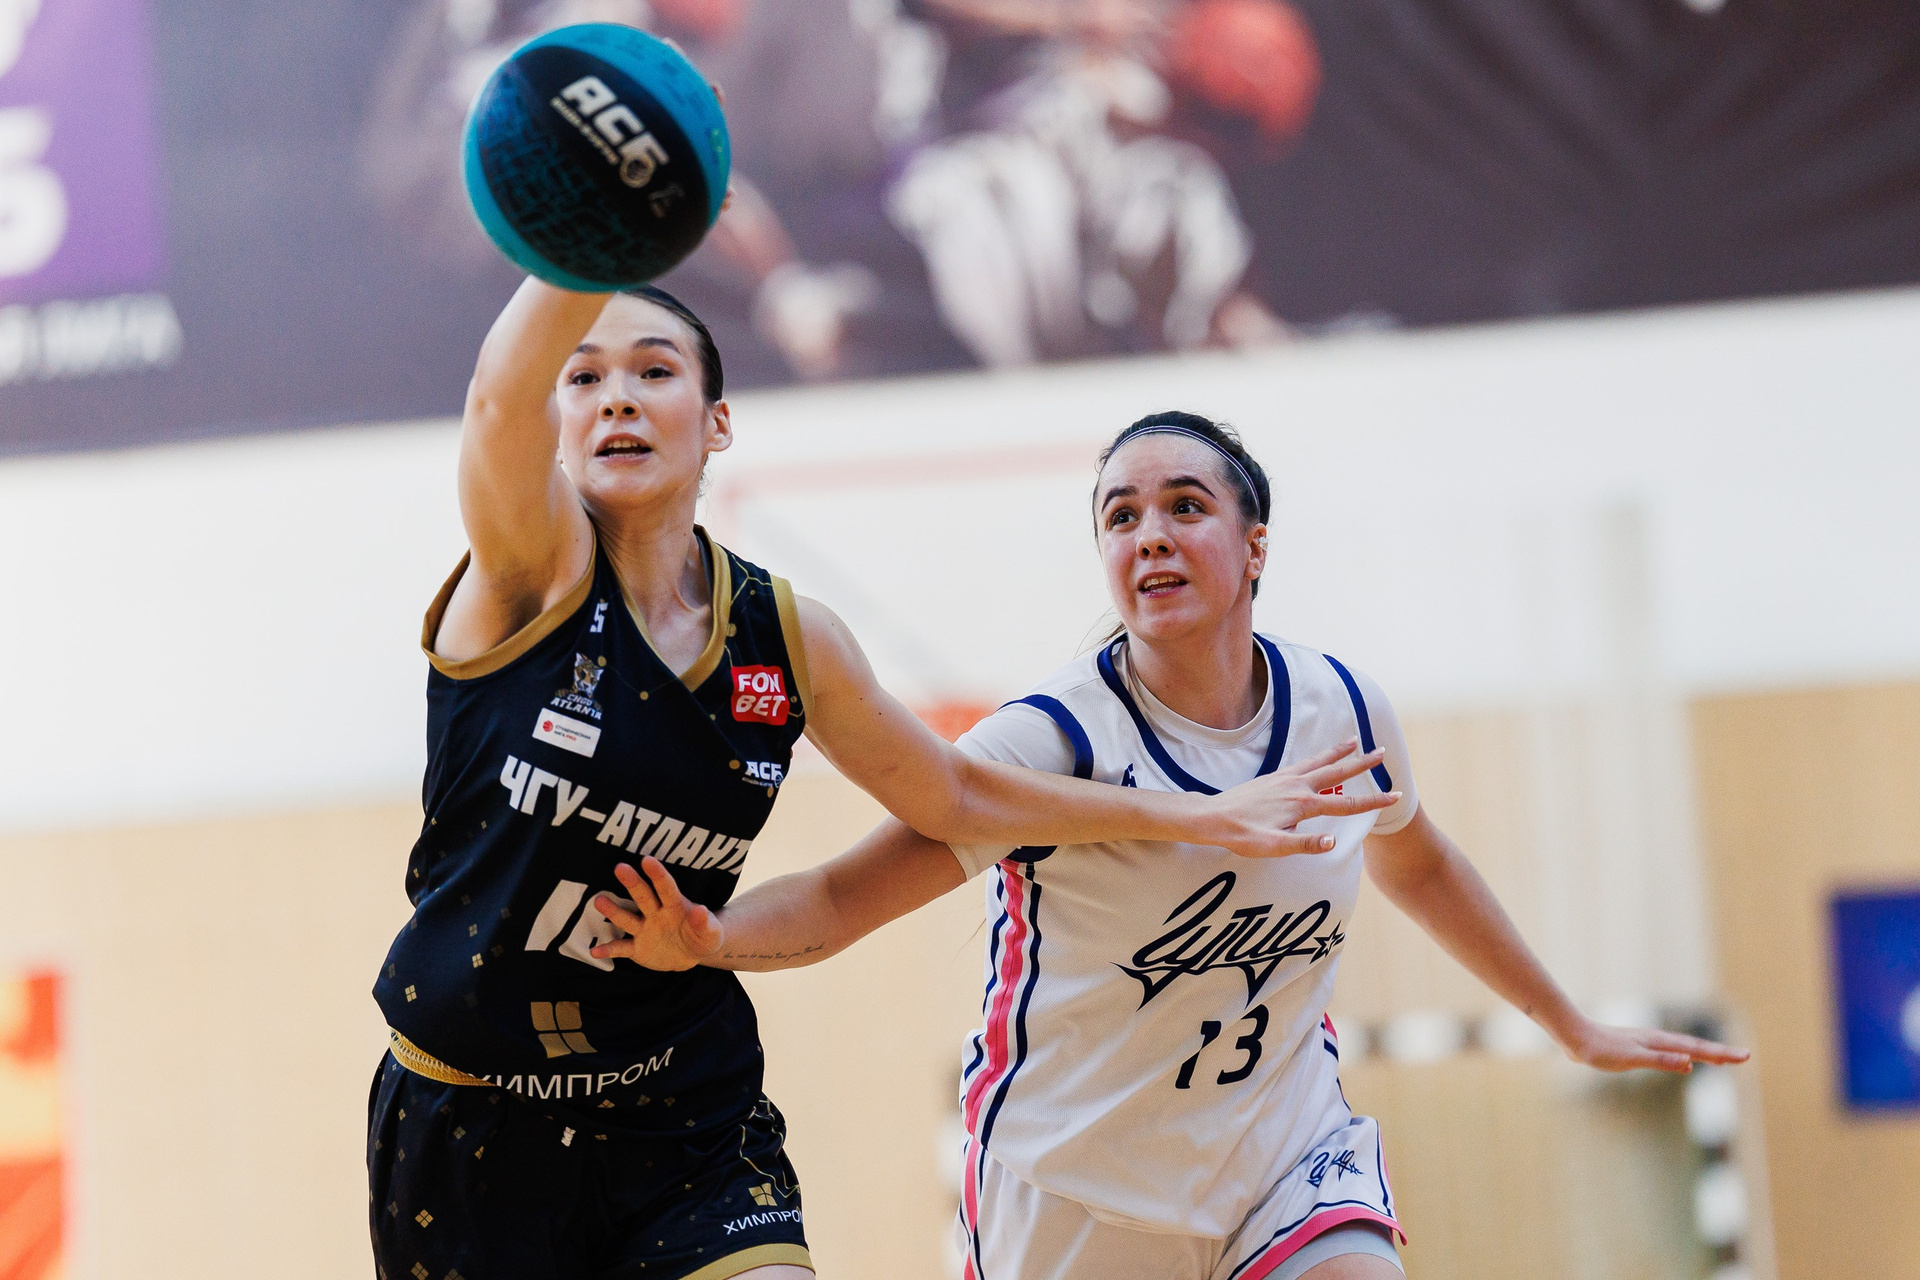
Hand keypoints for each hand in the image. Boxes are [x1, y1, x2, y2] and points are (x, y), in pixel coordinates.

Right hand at [589, 858, 724, 970]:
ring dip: (614, 911)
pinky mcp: (637, 948)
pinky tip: (595, 952)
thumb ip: (706, 924)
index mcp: (675, 906)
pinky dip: (609, 950)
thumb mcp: (710, 934)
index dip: (658, 874)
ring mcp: (644, 930)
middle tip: (620, 867)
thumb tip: (701, 911)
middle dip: (633, 883)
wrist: (691, 955)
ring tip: (599, 901)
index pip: (667, 888)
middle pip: (643, 897)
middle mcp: (656, 913)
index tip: (647, 860)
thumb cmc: (702, 937)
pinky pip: (621, 948)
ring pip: (627, 919)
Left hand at [1207, 738, 1402, 857]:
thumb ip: (1305, 844)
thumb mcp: (1274, 847)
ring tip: (1356, 740)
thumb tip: (1334, 840)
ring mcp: (1285, 778)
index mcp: (1302, 804)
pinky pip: (1303, 762)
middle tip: (1383, 752)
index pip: (1346, 803)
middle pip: (1337, 772)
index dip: (1372, 801)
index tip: (1395, 796)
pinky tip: (1320, 757)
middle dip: (1362, 763)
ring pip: (1320, 761)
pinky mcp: (1274, 776)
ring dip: (1340, 752)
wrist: (1212, 817)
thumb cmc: (1242, 835)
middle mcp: (1296, 786)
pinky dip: (1318, 756)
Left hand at [1559, 1017, 1750, 1073]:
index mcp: (1660, 1042)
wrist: (1576, 1037)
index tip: (1746, 1056)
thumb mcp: (1631, 1058)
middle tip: (1745, 1057)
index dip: (1722, 1055)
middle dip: (1720, 1053)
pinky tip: (1684, 1062)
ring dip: (1705, 1053)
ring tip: (1722, 1058)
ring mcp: (1649, 1043)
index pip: (1698, 1050)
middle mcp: (1658, 1040)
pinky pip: (1671, 1052)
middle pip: (1696, 1047)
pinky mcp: (1639, 1048)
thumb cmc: (1601, 1049)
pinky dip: (1685, 1056)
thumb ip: (1660, 1060)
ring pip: (1684, 1048)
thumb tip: (1690, 1064)